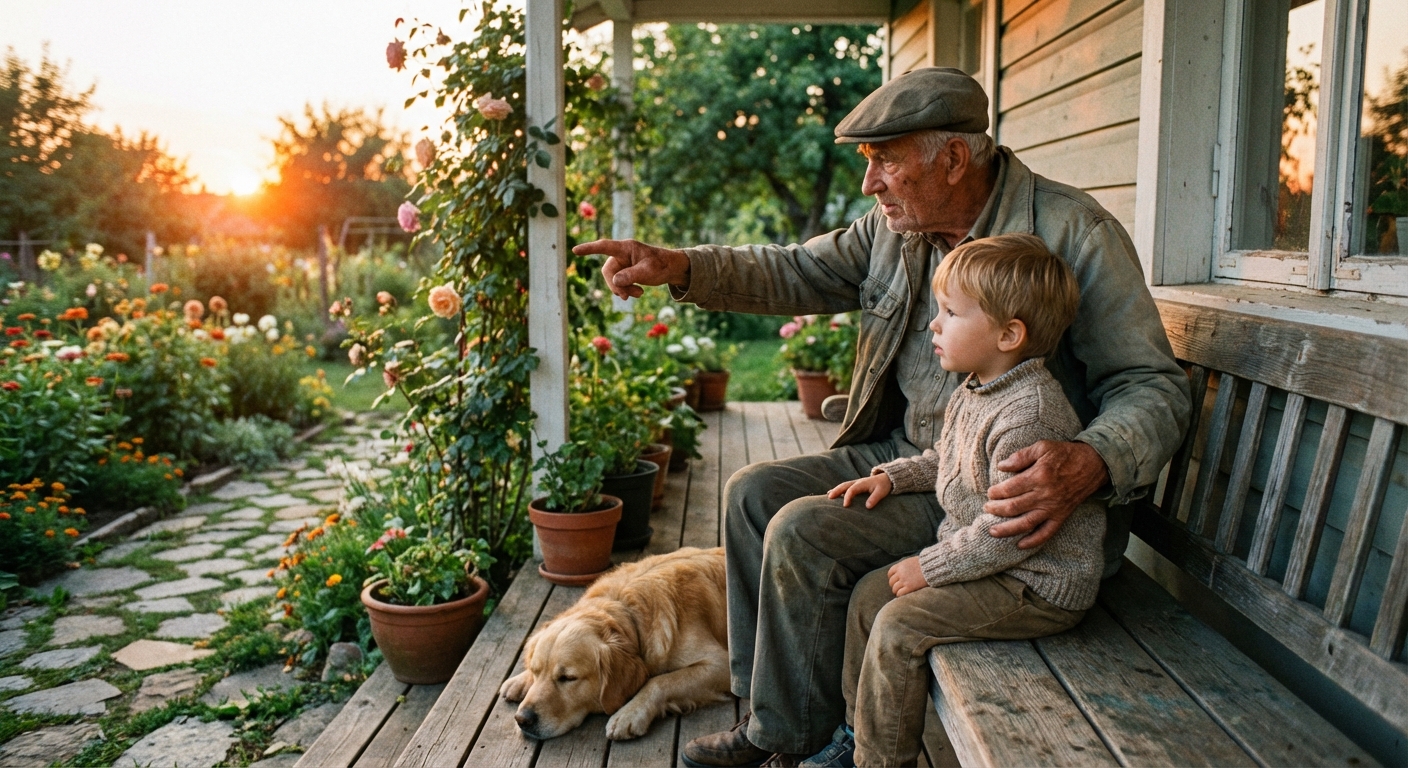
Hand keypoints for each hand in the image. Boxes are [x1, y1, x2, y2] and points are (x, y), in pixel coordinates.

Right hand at [572, 239, 690, 299]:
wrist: (671, 268)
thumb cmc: (662, 265)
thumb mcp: (648, 271)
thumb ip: (631, 275)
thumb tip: (615, 282)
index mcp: (626, 248)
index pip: (604, 246)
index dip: (589, 249)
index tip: (575, 251)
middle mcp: (621, 254)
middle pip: (608, 271)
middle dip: (616, 285)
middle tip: (626, 297)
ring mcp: (622, 263)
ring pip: (613, 279)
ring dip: (623, 290)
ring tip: (639, 294)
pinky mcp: (624, 272)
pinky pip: (618, 283)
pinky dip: (626, 290)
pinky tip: (638, 293)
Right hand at [827, 473, 891, 508]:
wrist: (886, 478)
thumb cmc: (883, 485)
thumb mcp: (881, 492)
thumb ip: (874, 498)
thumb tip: (867, 507)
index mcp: (862, 483)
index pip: (852, 490)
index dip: (847, 497)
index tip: (845, 506)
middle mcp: (857, 482)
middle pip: (844, 485)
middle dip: (836, 491)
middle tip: (829, 498)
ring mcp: (856, 483)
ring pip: (843, 485)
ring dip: (836, 490)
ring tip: (828, 496)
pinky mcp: (856, 485)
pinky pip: (845, 487)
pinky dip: (839, 490)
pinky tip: (833, 494)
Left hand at [888, 557, 926, 596]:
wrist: (931, 567)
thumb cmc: (924, 563)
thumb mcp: (911, 561)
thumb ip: (905, 566)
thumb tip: (903, 570)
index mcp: (900, 566)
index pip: (890, 573)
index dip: (892, 578)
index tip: (896, 581)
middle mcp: (900, 573)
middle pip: (891, 582)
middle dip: (894, 585)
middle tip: (899, 588)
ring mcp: (904, 580)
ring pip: (894, 589)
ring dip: (897, 591)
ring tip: (901, 592)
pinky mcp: (909, 587)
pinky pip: (900, 593)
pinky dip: (900, 595)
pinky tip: (903, 595)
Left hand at [984, 440, 1108, 548]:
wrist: (1093, 464)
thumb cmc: (1065, 454)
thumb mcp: (1042, 447)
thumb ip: (1021, 456)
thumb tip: (1001, 466)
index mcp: (1039, 476)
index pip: (1010, 488)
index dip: (996, 492)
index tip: (989, 492)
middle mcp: (1045, 495)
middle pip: (1014, 507)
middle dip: (996, 510)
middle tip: (986, 509)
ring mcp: (1053, 508)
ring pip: (1026, 523)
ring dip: (1007, 529)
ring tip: (992, 531)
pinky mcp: (1061, 516)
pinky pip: (1047, 533)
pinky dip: (1033, 541)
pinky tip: (1020, 545)